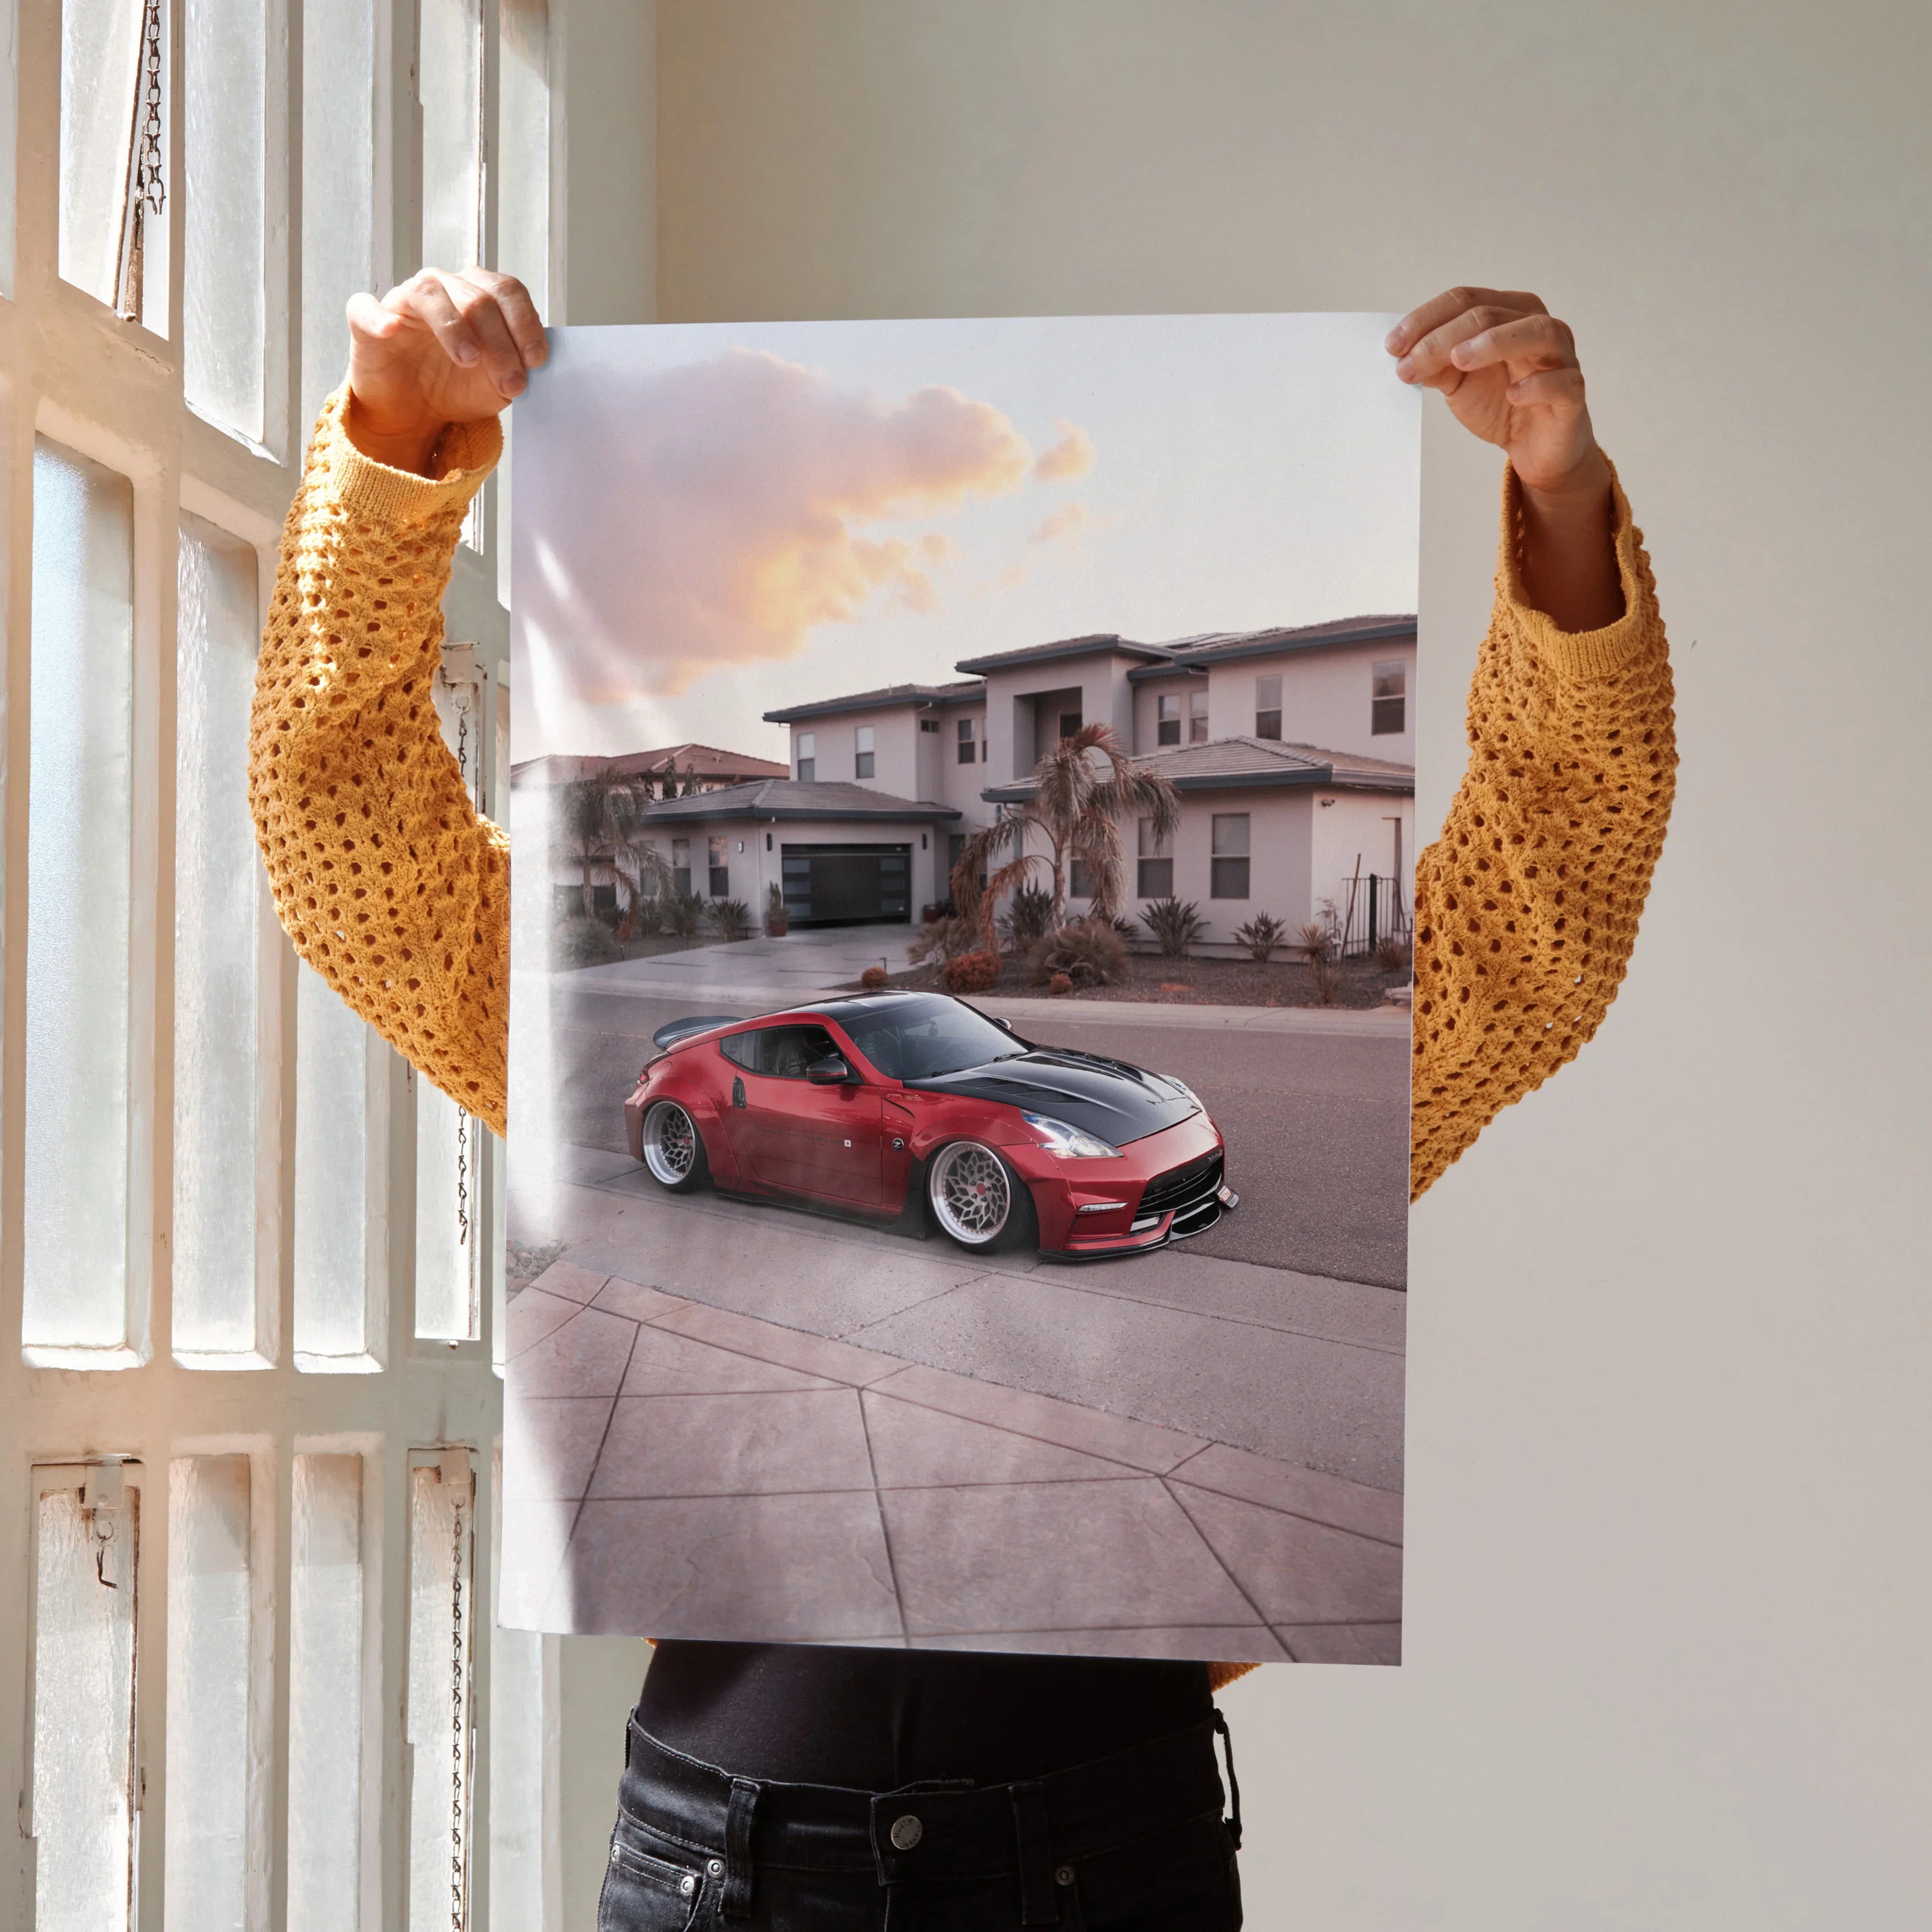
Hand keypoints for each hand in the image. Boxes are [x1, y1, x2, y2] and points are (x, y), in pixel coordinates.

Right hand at [343, 268, 546, 474]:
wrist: (415, 412)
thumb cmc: (456, 387)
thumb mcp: (497, 384)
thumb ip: (516, 367)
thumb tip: (533, 363)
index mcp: (478, 294)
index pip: (507, 291)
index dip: (525, 323)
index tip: (536, 361)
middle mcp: (443, 288)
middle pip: (477, 297)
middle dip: (500, 343)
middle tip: (510, 382)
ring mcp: (404, 300)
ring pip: (430, 293)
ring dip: (454, 327)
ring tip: (469, 360)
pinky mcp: (366, 320)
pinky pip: (366, 308)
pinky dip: (378, 317)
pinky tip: (391, 330)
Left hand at [1388, 287, 1621, 629]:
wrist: (1534, 447)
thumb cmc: (1500, 403)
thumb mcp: (1458, 382)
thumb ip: (1436, 364)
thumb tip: (1403, 354)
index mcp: (1508, 313)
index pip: (1465, 300)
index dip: (1426, 319)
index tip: (1392, 347)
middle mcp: (1538, 326)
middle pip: (1490, 314)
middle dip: (1443, 338)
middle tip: (1409, 364)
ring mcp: (1561, 357)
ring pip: (1536, 332)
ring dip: (1494, 342)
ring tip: (1458, 360)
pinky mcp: (1572, 393)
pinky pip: (1562, 381)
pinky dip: (1537, 385)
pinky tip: (1513, 394)